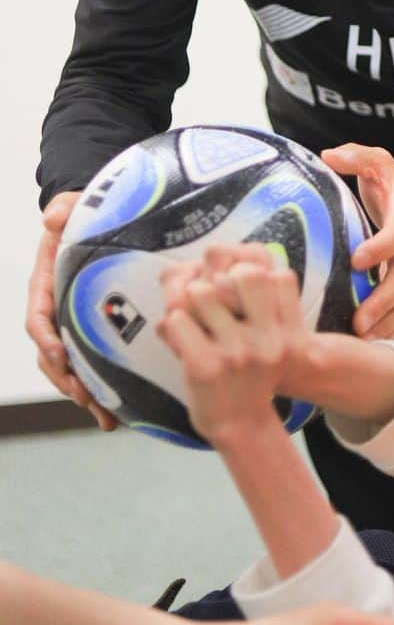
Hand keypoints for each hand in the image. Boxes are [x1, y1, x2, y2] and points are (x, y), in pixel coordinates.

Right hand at [25, 191, 117, 430]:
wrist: (96, 220)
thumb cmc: (81, 214)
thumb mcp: (71, 206)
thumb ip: (62, 210)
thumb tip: (52, 216)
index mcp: (46, 286)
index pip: (39, 319)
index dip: (46, 340)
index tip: (58, 356)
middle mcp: (57, 311)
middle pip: (53, 355)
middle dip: (67, 381)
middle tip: (89, 401)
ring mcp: (75, 324)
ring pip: (72, 367)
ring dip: (86, 394)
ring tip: (107, 417)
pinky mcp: (97, 332)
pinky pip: (96, 363)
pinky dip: (106, 386)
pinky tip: (123, 408)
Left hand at [158, 252, 304, 446]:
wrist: (241, 426)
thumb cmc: (254, 377)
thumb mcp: (276, 343)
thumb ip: (269, 306)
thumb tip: (231, 262)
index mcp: (287, 333)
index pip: (280, 275)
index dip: (257, 272)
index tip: (240, 284)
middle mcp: (266, 340)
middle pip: (246, 273)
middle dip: (224, 276)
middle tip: (213, 293)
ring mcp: (235, 353)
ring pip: (202, 291)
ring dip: (192, 298)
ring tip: (194, 315)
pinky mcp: (203, 366)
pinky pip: (177, 319)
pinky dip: (173, 324)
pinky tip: (182, 336)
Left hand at [322, 145, 393, 340]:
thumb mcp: (380, 163)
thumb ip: (359, 157)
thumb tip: (330, 156)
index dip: (382, 247)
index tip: (357, 260)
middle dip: (382, 302)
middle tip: (359, 321)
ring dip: (384, 322)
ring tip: (359, 340)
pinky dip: (386, 329)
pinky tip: (366, 346)